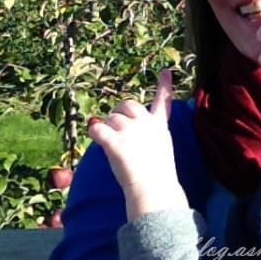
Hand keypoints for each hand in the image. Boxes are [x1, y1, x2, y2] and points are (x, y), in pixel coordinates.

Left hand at [88, 69, 187, 218]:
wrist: (153, 189)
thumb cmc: (157, 176)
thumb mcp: (161, 148)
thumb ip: (149, 134)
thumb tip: (129, 130)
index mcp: (159, 125)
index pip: (163, 101)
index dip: (165, 85)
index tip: (165, 70)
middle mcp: (145, 123)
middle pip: (127, 104)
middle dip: (118, 113)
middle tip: (115, 127)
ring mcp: (130, 130)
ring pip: (110, 118)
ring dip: (108, 128)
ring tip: (115, 147)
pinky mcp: (115, 141)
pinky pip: (97, 129)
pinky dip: (94, 132)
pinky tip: (96, 137)